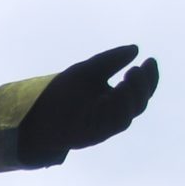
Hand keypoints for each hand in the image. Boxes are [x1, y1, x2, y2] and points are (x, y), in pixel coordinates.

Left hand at [16, 44, 158, 166]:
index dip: (150, 77)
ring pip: (126, 117)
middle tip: (135, 70)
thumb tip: (135, 49)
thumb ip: (110, 60)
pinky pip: (108, 127)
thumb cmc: (61, 92)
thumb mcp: (87, 71)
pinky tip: (108, 96)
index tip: (150, 59)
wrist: (35, 112)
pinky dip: (112, 112)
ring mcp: (102, 128)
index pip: (141, 90)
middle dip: (142, 87)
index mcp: (115, 99)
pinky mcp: (90, 137)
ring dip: (129, 98)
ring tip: (125, 80)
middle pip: (139, 104)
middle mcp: (113, 115)